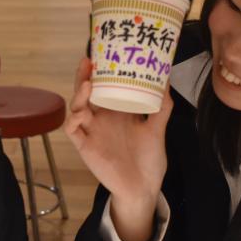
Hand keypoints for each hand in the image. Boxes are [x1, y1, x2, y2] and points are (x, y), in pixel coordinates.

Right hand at [64, 58, 172, 240]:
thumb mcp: (157, 128)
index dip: (100, 70)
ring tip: (88, 82)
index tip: (103, 51)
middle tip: (89, 59)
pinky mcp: (86, 147)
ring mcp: (91, 131)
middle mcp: (101, 118)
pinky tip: (81, 112)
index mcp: (116, 112)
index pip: (104, 85)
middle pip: (87, 92)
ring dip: (79, 94)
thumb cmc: (148, 160)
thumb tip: (166, 79)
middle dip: (85, 75)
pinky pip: (73, 130)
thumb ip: (161, 106)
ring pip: (77, 107)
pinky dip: (74, 119)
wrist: (143, 189)